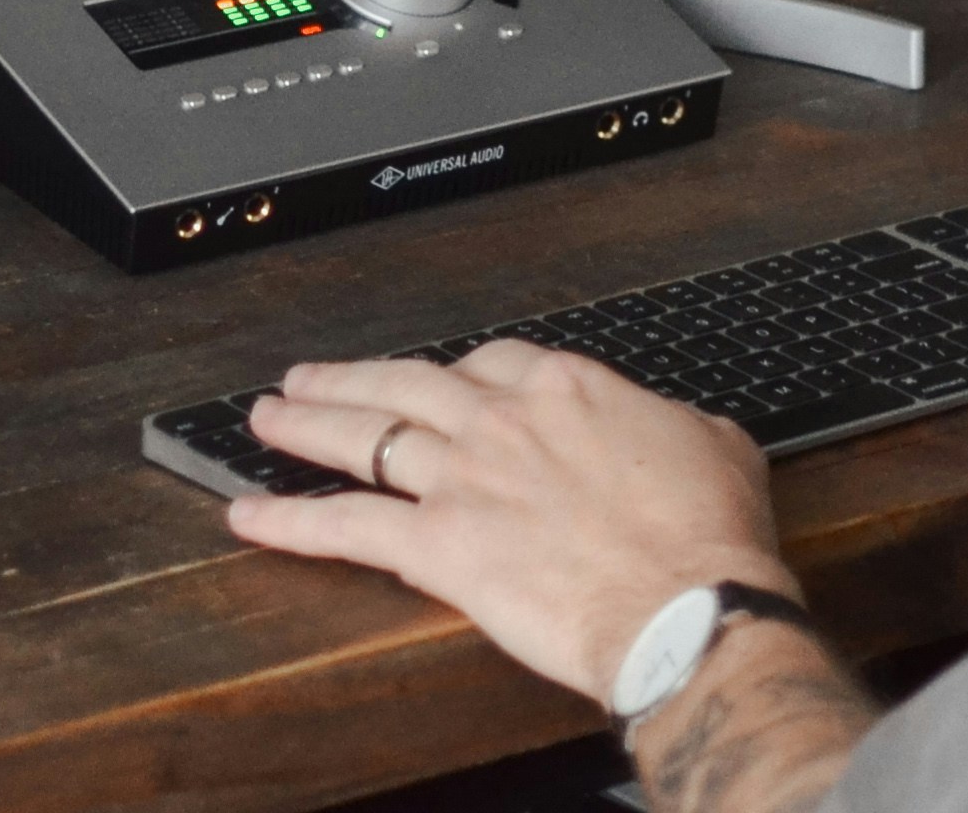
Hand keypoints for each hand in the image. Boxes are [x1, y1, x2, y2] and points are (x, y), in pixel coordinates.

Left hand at [230, 340, 799, 702]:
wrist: (689, 607)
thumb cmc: (708, 541)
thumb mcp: (717, 447)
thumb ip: (677, 424)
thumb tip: (679, 427)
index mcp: (565, 389)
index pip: (488, 362)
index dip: (454, 373)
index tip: (439, 380)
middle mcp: (500, 420)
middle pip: (404, 383)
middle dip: (351, 378)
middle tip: (311, 378)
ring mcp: (462, 478)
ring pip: (362, 437)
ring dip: (305, 427)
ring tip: (266, 419)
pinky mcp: (436, 546)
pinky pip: (345, 527)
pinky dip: (290, 521)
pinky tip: (250, 516)